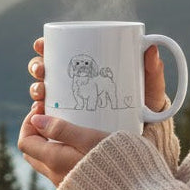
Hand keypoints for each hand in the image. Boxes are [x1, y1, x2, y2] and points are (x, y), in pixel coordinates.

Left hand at [17, 103, 107, 185]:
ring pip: (46, 162)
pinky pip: (61, 171)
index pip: (25, 142)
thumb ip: (61, 129)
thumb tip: (36, 120)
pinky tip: (81, 147)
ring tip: (69, 129)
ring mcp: (65, 185)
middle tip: (52, 115)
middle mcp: (55, 175)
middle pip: (32, 153)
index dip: (29, 122)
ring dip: (50, 144)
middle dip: (37, 132)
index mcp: (54, 160)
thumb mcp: (89, 138)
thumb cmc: (115, 161)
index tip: (43, 108)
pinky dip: (62, 156)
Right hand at [25, 38, 166, 113]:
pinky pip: (46, 117)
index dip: (46, 46)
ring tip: (41, 92)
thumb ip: (153, 73)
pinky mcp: (66, 125)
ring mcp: (69, 104)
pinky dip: (38, 114)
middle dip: (37, 66)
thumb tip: (152, 49)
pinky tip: (37, 113)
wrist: (146, 144)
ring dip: (35, 88)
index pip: (62, 52)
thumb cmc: (148, 112)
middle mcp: (75, 84)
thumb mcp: (151, 93)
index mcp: (91, 70)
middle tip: (42, 70)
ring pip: (43, 91)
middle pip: (47, 70)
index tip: (41, 44)